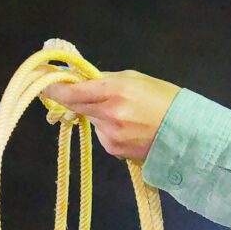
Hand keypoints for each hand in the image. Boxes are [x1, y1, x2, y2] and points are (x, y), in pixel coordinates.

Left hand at [44, 71, 178, 163]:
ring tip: (125, 112)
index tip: (41, 80)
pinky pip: (102, 135)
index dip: (52, 87)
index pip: (71, 91)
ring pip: (90, 119)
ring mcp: (110, 136)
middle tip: (72, 90)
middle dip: (70, 97)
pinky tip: (129, 128)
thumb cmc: (165, 100)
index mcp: (114, 91)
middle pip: (74, 105)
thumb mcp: (135, 79)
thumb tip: (77, 78)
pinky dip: (108, 129)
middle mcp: (109, 115)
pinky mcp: (114, 150)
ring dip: (96, 114)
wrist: (189, 133)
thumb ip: (104, 79)